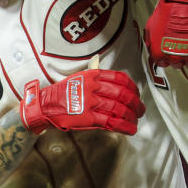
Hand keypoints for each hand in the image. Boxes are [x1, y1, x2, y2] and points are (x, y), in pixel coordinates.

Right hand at [19, 70, 145, 135]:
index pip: (120, 79)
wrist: (46, 106)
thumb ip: (91, 69)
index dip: (133, 87)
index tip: (137, 94)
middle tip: (141, 110)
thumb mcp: (77, 77)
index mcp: (93, 75)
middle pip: (123, 94)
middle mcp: (94, 87)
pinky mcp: (89, 118)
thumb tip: (97, 58)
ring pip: (120, 109)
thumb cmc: (62, 92)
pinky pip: (112, 122)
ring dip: (132, 116)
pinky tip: (130, 129)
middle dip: (136, 103)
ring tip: (136, 121)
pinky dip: (124, 126)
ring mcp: (91, 103)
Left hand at [144, 0, 187, 68]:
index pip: (164, 64)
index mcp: (160, 53)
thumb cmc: (166, 10)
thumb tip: (154, 49)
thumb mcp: (150, 27)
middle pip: (179, 65)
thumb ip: (152, 43)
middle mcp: (175, 56)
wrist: (182, 0)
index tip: (172, 52)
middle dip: (180, 57)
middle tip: (183, 46)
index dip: (168, 57)